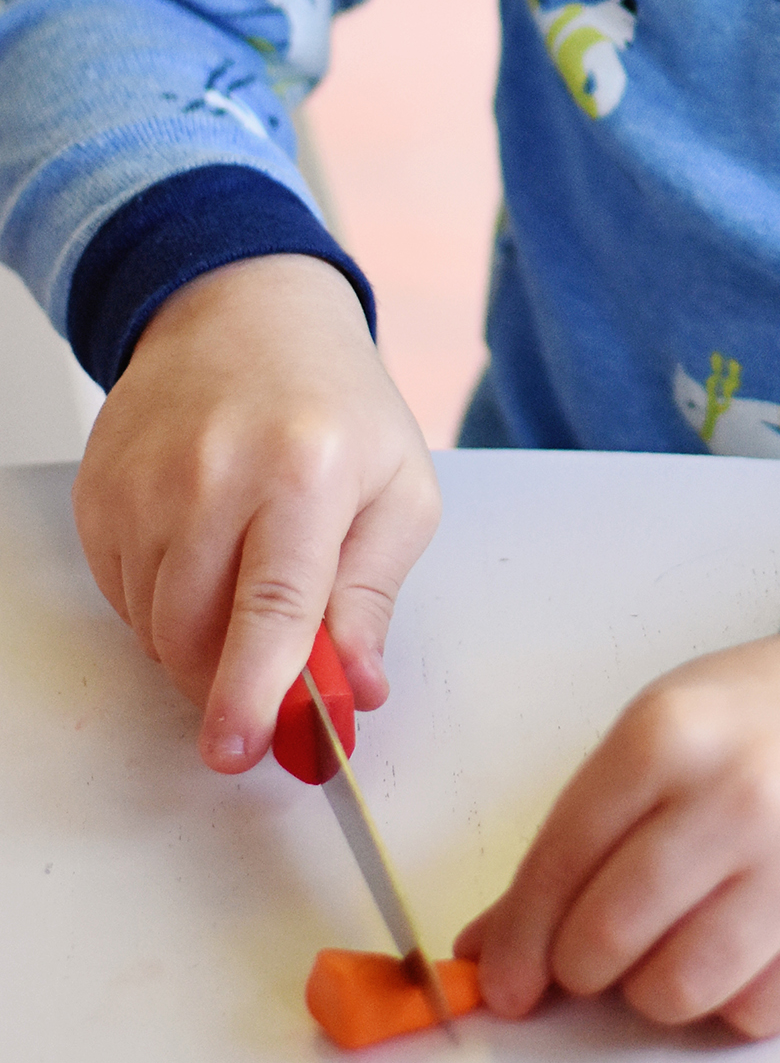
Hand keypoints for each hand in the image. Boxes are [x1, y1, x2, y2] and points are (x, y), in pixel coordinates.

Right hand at [71, 253, 440, 773]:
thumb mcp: (398, 489)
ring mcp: (144, 482)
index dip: (253, 691)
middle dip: (227, 680)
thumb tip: (357, 686)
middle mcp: (213, 473)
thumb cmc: (334, 403)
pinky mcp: (99, 492)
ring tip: (244, 574)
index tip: (238, 748)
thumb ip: (374, 596)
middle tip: (266, 671)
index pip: (272, 607)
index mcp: (305, 470)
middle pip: (195, 633)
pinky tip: (201, 549)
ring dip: (197, 639)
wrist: (245, 314)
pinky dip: (160, 602)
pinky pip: (121, 596)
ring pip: (152, 626)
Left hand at [456, 608, 779, 1039]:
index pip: (560, 863)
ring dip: (654, 988)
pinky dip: (731, 1000)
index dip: (518, 938)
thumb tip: (487, 948)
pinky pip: (755, 1016)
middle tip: (596, 954)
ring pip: (676, 992)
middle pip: (607, 939)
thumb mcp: (658, 735)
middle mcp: (740, 796)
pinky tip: (744, 945)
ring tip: (676, 942)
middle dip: (580, 966)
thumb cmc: (757, 721)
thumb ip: (576, 835)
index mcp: (671, 735)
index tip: (504, 981)